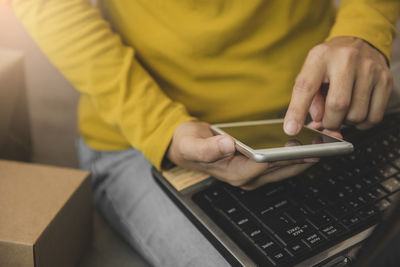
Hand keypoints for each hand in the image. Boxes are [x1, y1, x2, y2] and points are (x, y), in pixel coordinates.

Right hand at [166, 121, 315, 189]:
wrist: (186, 145)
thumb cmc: (188, 144)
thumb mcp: (191, 144)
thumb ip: (208, 148)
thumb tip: (228, 145)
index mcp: (235, 173)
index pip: (267, 166)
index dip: (289, 156)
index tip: (310, 147)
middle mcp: (248, 177)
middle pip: (284, 168)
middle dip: (308, 155)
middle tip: (331, 139)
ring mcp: (253, 173)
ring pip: (287, 166)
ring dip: (307, 153)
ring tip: (327, 136)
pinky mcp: (257, 165)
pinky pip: (282, 161)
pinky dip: (297, 150)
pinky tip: (309, 137)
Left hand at [284, 36, 392, 134]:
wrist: (360, 42)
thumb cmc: (330, 63)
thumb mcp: (312, 72)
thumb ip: (307, 98)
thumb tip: (317, 122)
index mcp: (321, 57)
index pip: (306, 87)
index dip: (297, 111)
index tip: (292, 129)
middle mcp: (346, 59)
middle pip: (337, 105)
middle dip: (329, 121)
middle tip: (328, 119)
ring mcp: (369, 69)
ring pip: (357, 114)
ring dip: (346, 121)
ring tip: (343, 109)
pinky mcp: (385, 79)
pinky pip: (374, 117)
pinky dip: (362, 123)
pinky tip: (357, 110)